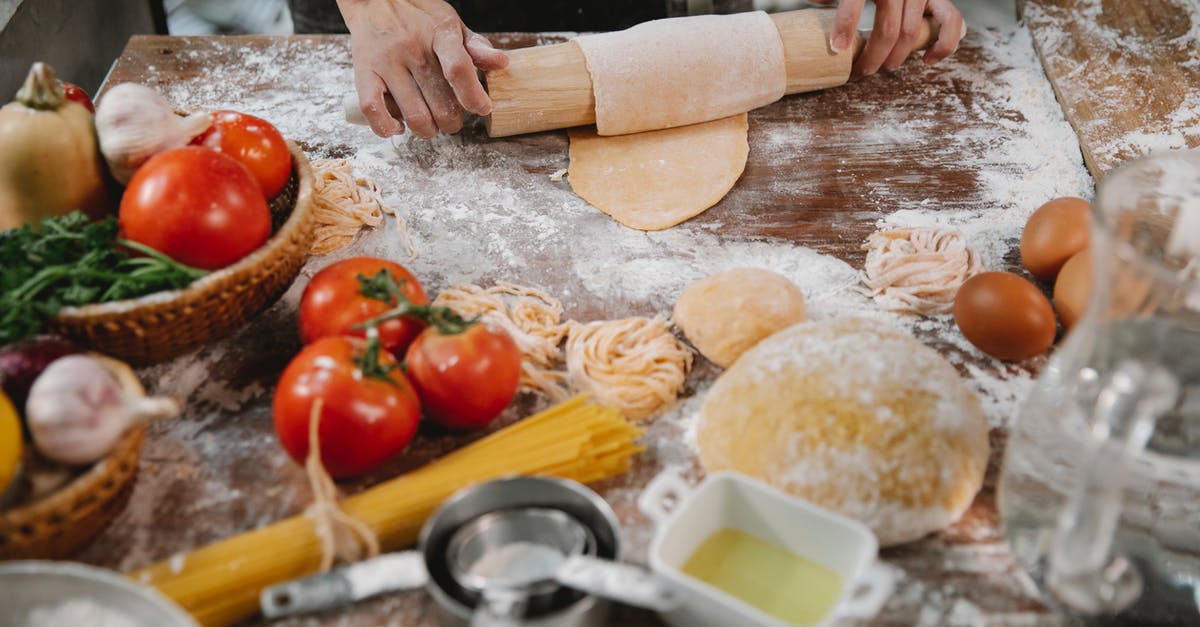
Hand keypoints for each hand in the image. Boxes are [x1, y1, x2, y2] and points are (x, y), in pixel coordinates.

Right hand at [337, 0, 508, 137]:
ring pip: (414, 115)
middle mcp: (412, 48)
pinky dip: (387, 128)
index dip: (473, 97)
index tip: (481, 108)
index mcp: (439, 33)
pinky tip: (398, 127)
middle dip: (452, 121)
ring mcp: (386, 61)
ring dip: (428, 130)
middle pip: (441, 103)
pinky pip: (374, 111)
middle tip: (452, 119)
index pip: (458, 69)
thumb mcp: (452, 24)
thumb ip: (476, 47)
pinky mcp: (364, 72)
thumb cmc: (419, 16)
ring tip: (430, 124)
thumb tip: (501, 63)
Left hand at [813, 0, 963, 76]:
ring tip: (881, 67)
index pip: (855, 1)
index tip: (837, 50)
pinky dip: (943, 45)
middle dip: (872, 57)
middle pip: (888, 29)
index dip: (845, 26)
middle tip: (859, 72)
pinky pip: (950, 22)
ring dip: (896, 58)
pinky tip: (926, 60)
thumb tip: (814, 4)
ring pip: (912, 33)